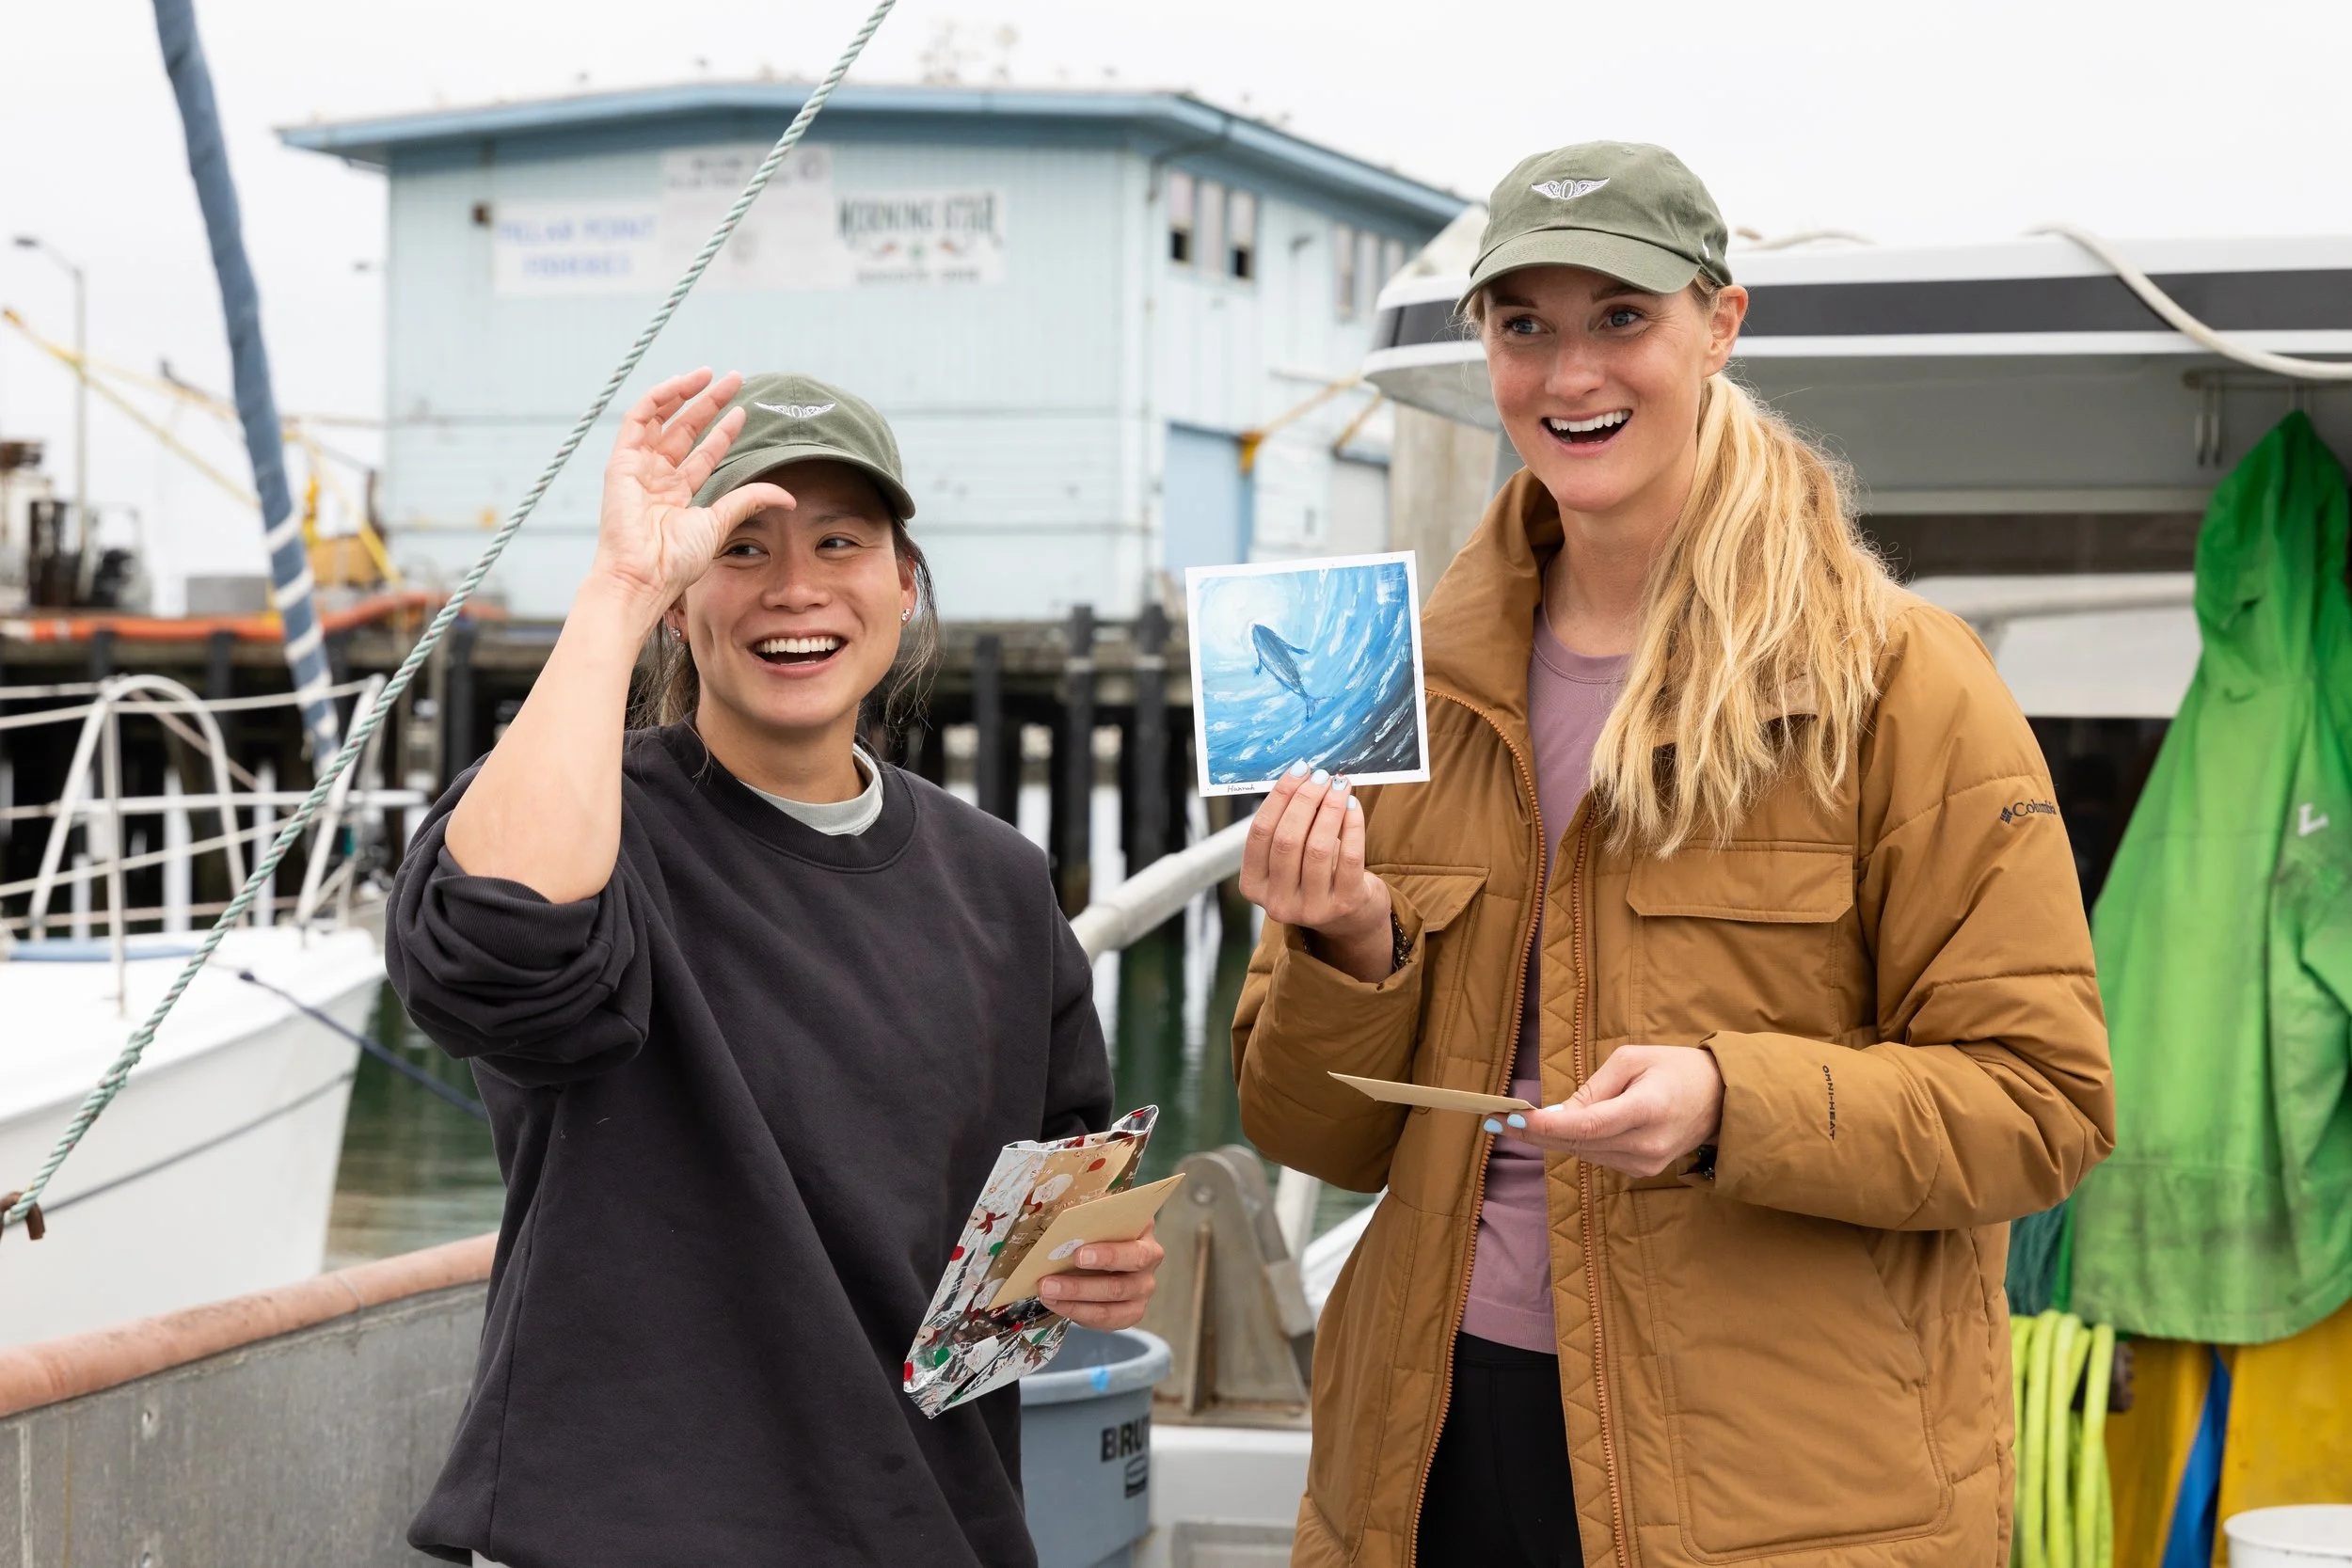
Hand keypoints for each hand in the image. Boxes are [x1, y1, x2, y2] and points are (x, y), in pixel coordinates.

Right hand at [588, 368, 794, 620]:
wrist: (643, 576)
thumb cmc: (675, 561)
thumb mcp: (719, 524)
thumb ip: (749, 500)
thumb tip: (788, 496)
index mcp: (676, 496)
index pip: (702, 453)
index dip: (723, 431)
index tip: (744, 412)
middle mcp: (656, 478)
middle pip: (685, 430)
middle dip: (710, 403)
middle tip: (735, 380)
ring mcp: (638, 468)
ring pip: (662, 418)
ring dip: (686, 393)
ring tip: (712, 375)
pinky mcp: (622, 461)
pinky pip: (637, 419)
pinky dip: (658, 398)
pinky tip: (682, 384)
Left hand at [1038, 1222, 1163, 1331]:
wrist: (1105, 1246)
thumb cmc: (1099, 1225)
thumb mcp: (1096, 1213)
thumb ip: (1085, 1214)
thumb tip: (1059, 1219)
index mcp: (1144, 1234)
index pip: (1134, 1251)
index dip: (1108, 1255)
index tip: (1077, 1255)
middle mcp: (1149, 1265)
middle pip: (1119, 1285)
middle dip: (1080, 1286)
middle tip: (1048, 1282)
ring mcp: (1141, 1291)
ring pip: (1109, 1307)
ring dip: (1073, 1302)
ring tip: (1045, 1293)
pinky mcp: (1130, 1312)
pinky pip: (1103, 1320)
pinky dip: (1076, 1312)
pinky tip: (1055, 1303)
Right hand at [1238, 767, 1393, 981]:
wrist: (1350, 917)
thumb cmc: (1315, 874)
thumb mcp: (1289, 858)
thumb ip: (1287, 825)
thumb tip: (1300, 775)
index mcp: (1253, 886)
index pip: (1260, 833)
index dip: (1279, 797)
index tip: (1298, 770)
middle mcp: (1277, 902)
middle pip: (1287, 839)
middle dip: (1305, 799)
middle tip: (1322, 775)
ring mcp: (1312, 908)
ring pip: (1318, 847)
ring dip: (1330, 808)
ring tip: (1340, 785)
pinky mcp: (1345, 905)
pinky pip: (1350, 857)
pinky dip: (1352, 825)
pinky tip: (1353, 805)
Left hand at [1486, 1045, 1723, 1177]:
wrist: (1719, 1098)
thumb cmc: (1674, 1068)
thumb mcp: (1631, 1060)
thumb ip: (1593, 1088)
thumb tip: (1555, 1115)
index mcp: (1647, 1109)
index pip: (1587, 1125)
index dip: (1545, 1126)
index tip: (1510, 1118)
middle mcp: (1646, 1144)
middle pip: (1578, 1143)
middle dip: (1533, 1133)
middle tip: (1493, 1120)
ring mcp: (1646, 1164)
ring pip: (1583, 1152)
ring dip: (1551, 1138)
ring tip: (1521, 1120)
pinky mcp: (1643, 1172)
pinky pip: (1598, 1156)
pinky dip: (1578, 1142)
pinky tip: (1566, 1127)